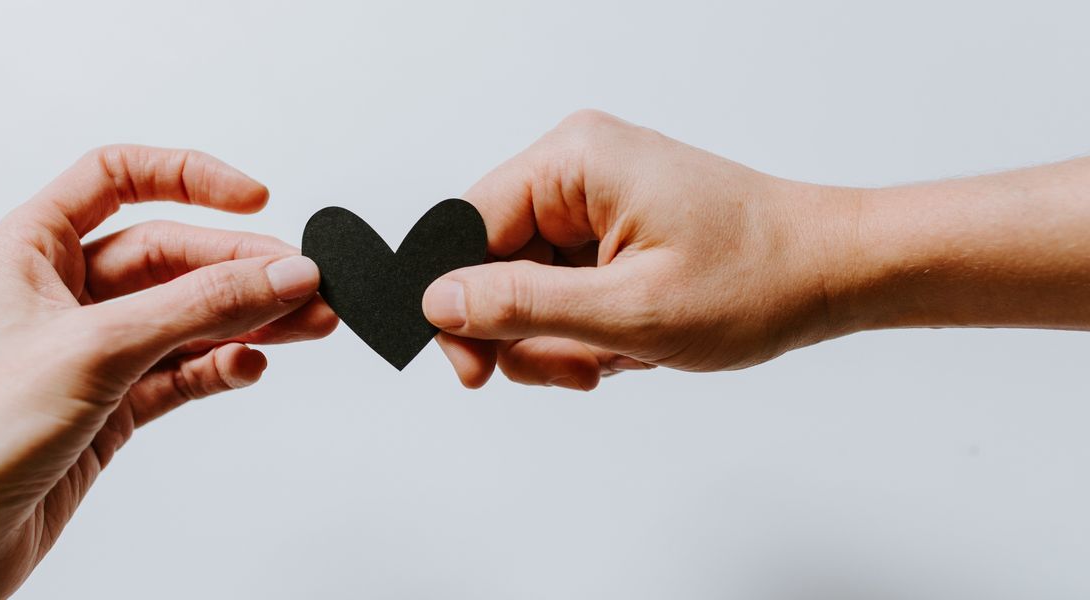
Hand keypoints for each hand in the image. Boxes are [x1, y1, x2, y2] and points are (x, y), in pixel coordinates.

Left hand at [0, 146, 336, 597]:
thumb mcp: (97, 349)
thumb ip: (198, 307)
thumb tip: (279, 273)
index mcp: (30, 250)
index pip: (117, 177)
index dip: (189, 178)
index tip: (254, 199)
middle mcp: (62, 293)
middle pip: (171, 255)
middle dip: (242, 269)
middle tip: (304, 284)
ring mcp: (91, 350)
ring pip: (187, 316)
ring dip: (248, 319)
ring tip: (307, 323)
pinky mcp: (112, 403)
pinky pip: (183, 370)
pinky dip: (220, 366)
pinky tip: (248, 366)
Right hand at [422, 110, 853, 389]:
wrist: (833, 273)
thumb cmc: (757, 278)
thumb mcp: (629, 309)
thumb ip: (522, 306)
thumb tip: (438, 302)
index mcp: (573, 162)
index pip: (464, 228)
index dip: (457, 305)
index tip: (473, 370)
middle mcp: (577, 170)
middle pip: (493, 264)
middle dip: (527, 332)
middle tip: (578, 369)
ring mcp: (595, 201)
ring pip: (528, 288)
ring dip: (563, 340)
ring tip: (619, 356)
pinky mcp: (612, 230)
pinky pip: (564, 290)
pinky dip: (587, 331)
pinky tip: (631, 344)